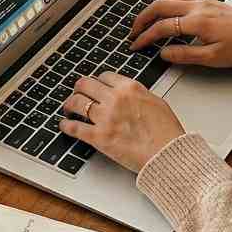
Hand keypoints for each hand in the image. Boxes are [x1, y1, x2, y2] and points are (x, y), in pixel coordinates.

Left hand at [61, 72, 184, 171]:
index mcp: (130, 88)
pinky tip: (64, 125)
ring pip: (76, 102)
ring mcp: (105, 117)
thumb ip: (138, 94)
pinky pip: (74, 127)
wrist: (167, 154)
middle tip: (77, 94)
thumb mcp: (156, 102)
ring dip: (69, 105)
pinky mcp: (98, 137)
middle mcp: (115, 99)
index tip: (94, 86)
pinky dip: (66, 125)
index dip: (96, 81)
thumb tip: (129, 94)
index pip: (104, 76)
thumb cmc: (166, 133)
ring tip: (68, 109)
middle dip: (79, 89)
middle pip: (85, 84)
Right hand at [129, 0, 231, 67]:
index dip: (145, 37)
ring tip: (145, 20)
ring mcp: (202, 1)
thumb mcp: (213, 58)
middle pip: (160, 6)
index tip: (136, 45)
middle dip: (142, 18)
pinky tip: (166, 9)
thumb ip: (186, 55)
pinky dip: (167, 1)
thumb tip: (164, 54)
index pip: (162, 27)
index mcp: (197, 22)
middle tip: (133, 31)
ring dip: (153, 7)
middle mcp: (197, 7)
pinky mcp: (208, 1)